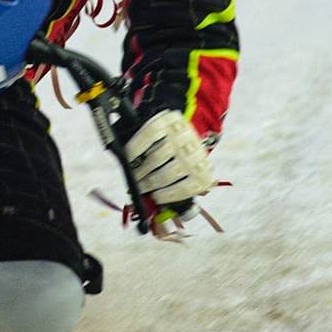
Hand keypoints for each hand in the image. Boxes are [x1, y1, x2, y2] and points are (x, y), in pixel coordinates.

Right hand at [125, 110, 221, 240]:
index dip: (169, 194)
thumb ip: (169, 191)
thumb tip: (150, 212)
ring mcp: (182, 132)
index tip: (155, 198)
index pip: (188, 186)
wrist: (178, 125)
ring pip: (158, 156)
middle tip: (138, 187)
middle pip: (171, 172)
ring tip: (134, 174)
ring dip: (142, 169)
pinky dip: (136, 149)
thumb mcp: (180, 175)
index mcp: (203, 168)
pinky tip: (129, 156)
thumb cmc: (175, 158)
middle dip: (151, 183)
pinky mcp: (168, 119)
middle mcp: (195, 149)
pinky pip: (148, 136)